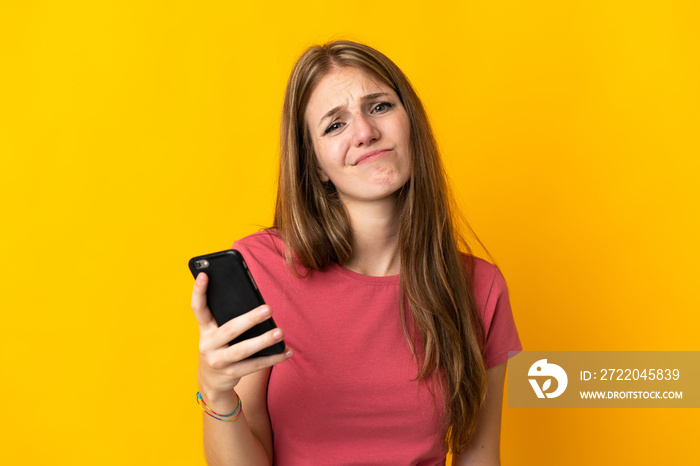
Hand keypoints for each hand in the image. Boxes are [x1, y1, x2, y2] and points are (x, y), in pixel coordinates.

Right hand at [191, 272, 292, 403]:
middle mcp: (207, 344)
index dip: (198, 291)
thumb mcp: (216, 333)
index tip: (204, 275)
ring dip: (263, 341)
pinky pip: (255, 366)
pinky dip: (273, 358)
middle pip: (229, 330)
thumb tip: (257, 303)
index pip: (198, 308)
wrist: (211, 381)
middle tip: (268, 309)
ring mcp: (218, 361)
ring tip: (280, 332)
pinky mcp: (231, 374)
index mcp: (205, 329)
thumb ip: (227, 319)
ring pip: (243, 350)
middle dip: (250, 319)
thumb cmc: (220, 347)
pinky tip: (287, 351)